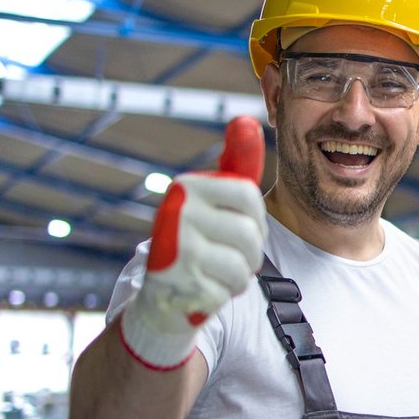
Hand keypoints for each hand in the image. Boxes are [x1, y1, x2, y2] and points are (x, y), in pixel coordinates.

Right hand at [118, 117, 267, 369]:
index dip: (256, 221)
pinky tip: (201, 290)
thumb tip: (246, 120)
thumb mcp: (216, 200)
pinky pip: (225, 292)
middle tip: (227, 257)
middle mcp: (176, 210)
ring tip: (214, 274)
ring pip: (241, 267)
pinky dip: (220, 297)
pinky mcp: (176, 283)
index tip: (240, 228)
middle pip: (249, 235)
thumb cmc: (199, 242)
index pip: (250, 196)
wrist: (161, 298)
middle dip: (249, 254)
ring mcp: (174, 248)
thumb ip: (236, 165)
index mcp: (188, 185)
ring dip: (237, 278)